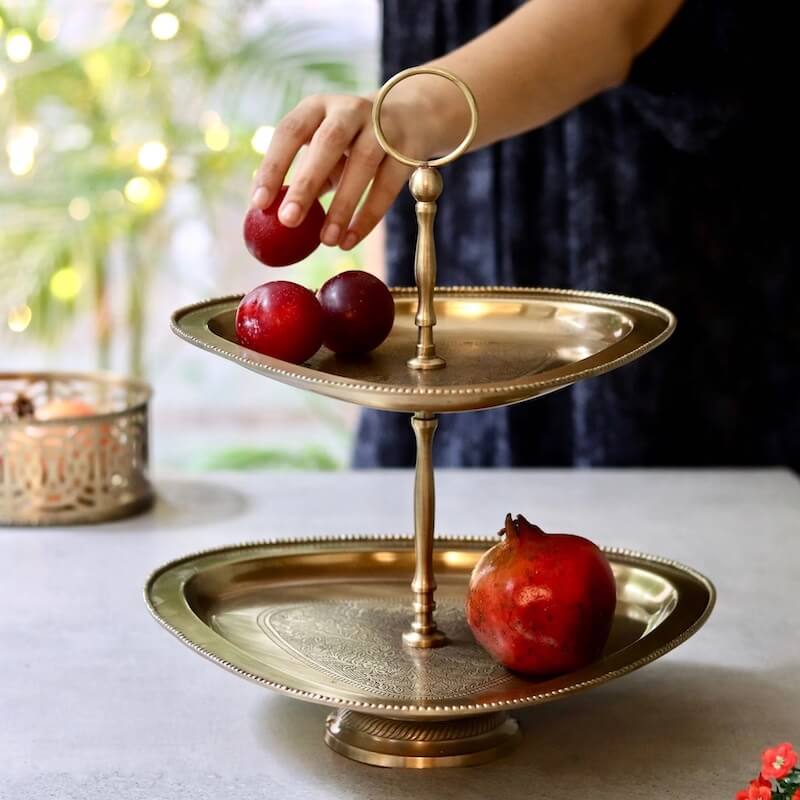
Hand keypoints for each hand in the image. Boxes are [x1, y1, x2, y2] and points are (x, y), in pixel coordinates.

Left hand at [250, 93, 436, 250]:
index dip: (273, 166)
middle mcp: (349, 110)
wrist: (412, 115)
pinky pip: (387, 186)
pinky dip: (368, 216)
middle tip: (288, 221)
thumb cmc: (351, 141)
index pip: (290, 132)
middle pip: (328, 143)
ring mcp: (382, 127)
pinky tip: (350, 241)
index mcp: (318, 107)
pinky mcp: (407, 150)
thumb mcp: (324, 147)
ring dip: (343, 205)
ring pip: (363, 164)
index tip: (259, 203)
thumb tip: (266, 216)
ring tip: (327, 241)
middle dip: (306, 184)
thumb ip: (302, 174)